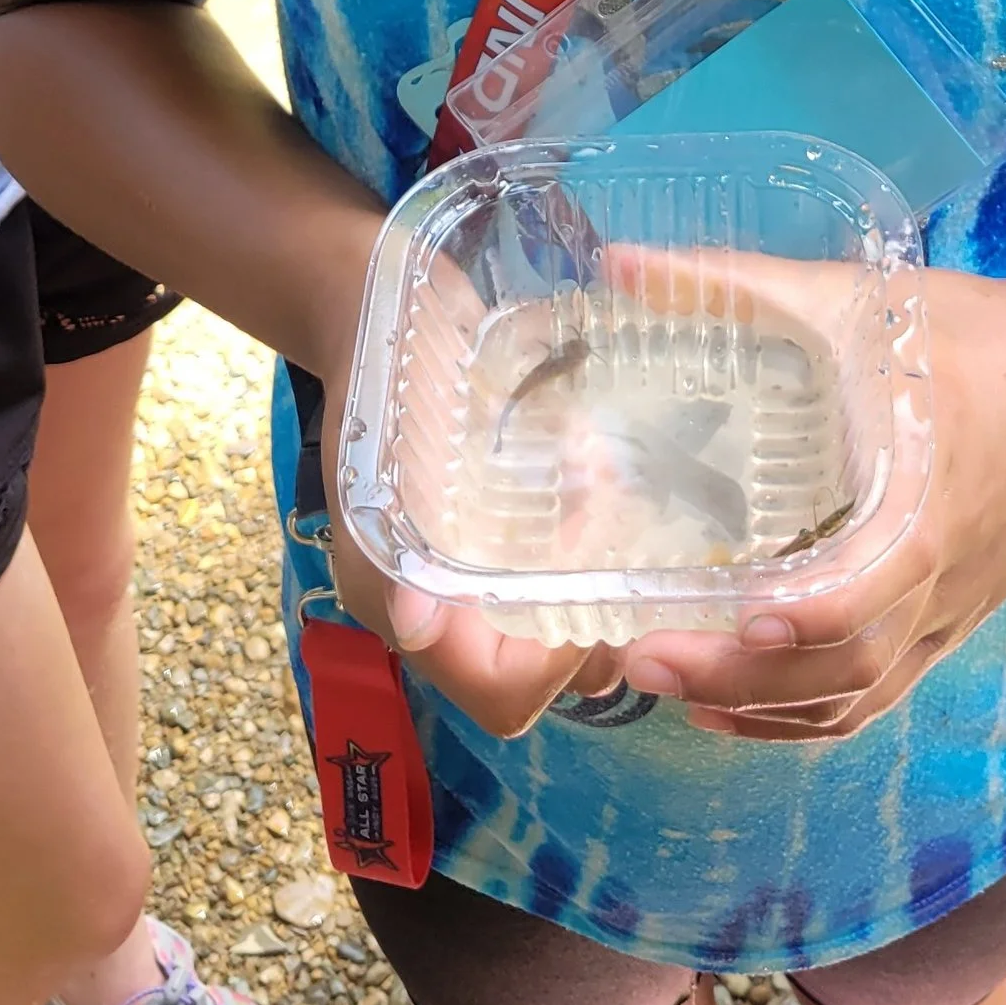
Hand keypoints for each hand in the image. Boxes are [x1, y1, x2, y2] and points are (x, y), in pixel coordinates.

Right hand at [318, 236, 627, 739]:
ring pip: (570, 616)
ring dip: (607, 582)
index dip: (552, 672)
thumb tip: (412, 628)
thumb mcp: (371, 472)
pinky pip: (574, 556)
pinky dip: (603, 533)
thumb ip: (382, 558)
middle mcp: (459, 604)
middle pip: (547, 668)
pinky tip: (615, 479)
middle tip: (635, 567)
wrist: (386, 308)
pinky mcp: (521, 515)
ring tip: (627, 517)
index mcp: (416, 613)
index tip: (591, 602)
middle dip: (598, 629)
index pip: (503, 697)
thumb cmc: (377, 391)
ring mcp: (492, 560)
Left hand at [612, 266, 1005, 744]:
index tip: (734, 616)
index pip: (866, 592)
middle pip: (847, 667)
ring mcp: (947, 613)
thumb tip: (617, 262)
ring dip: (763, 711)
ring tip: (670, 688)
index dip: (800, 617)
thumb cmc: (969, 341)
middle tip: (644, 658)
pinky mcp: (946, 624)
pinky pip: (876, 693)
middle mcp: (940, 580)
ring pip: (859, 696)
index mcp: (927, 505)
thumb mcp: (856, 302)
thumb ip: (737, 284)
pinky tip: (734, 704)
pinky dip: (803, 715)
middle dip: (742, 680)